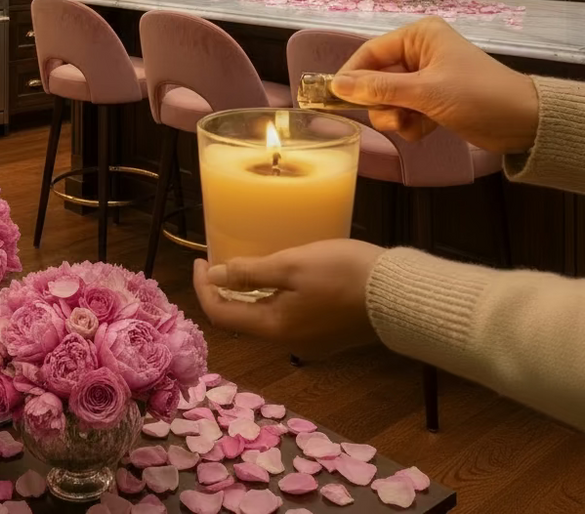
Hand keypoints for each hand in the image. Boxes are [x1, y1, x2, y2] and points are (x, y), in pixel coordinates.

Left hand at [192, 241, 383, 356]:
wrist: (400, 296)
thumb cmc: (343, 274)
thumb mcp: (291, 265)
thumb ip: (250, 272)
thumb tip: (214, 277)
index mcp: (274, 328)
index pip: (221, 314)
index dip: (203, 288)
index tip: (201, 261)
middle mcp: (288, 342)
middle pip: (242, 319)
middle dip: (225, 290)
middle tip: (220, 259)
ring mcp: (310, 341)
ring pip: (265, 318)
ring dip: (249, 294)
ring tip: (248, 263)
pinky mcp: (328, 335)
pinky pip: (288, 317)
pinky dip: (273, 298)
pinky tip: (282, 276)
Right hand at [332, 17, 538, 151]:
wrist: (525, 122)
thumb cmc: (478, 96)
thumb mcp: (425, 92)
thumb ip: (378, 89)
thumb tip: (336, 85)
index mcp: (419, 36)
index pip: (370, 53)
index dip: (352, 76)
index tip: (336, 97)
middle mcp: (420, 53)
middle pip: (377, 78)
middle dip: (382, 103)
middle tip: (392, 117)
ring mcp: (426, 77)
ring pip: (388, 99)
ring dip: (395, 117)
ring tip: (412, 125)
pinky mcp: (433, 100)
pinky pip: (404, 111)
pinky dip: (409, 124)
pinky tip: (426, 130)